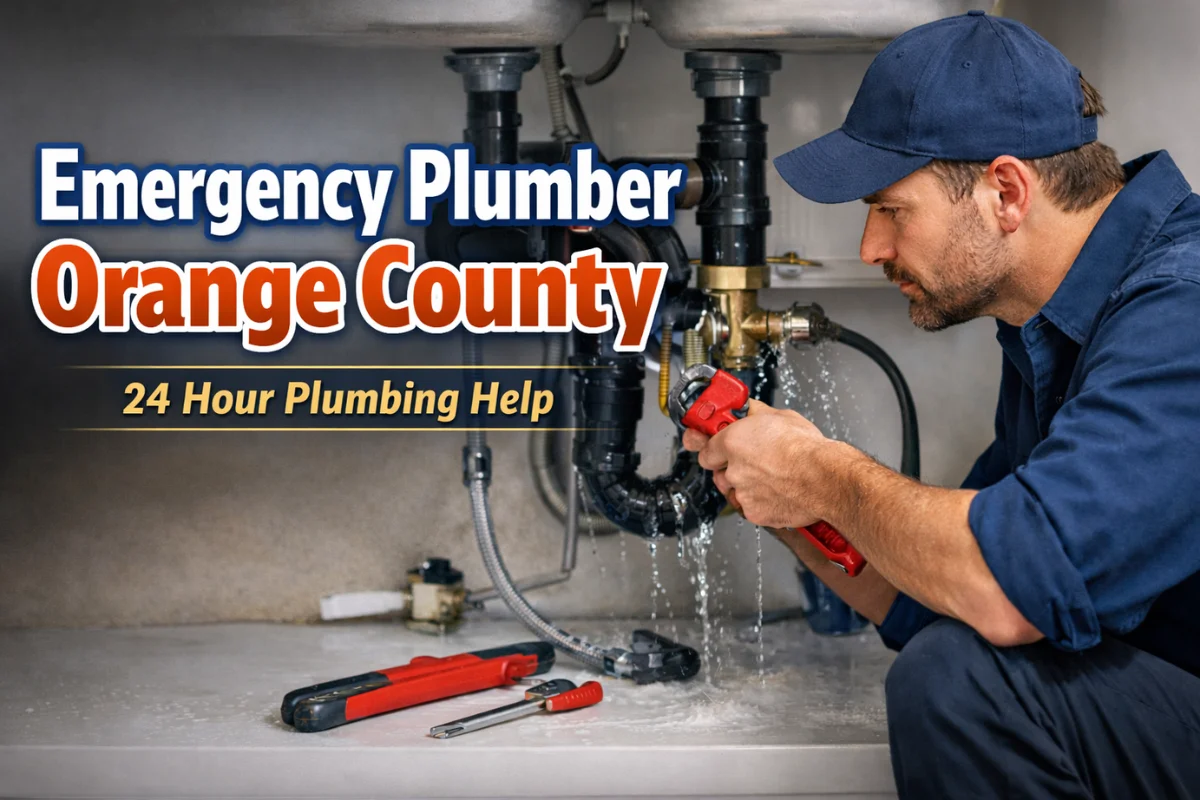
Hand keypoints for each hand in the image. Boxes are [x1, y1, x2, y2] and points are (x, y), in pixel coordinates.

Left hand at [682, 399, 844, 528]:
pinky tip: (777, 491)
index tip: (714, 447)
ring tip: (771, 478)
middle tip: (754, 462)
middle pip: (719, 472)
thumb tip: (747, 408)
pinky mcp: (755, 513)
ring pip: (734, 492)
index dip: (712, 449)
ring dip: (745, 486)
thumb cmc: (807, 449)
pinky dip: (761, 502)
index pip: (705, 449)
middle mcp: (732, 469)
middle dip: (731, 468)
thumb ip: (754, 414)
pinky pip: (751, 508)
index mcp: (732, 442)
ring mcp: (742, 493)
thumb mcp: (779, 416)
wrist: (825, 479)